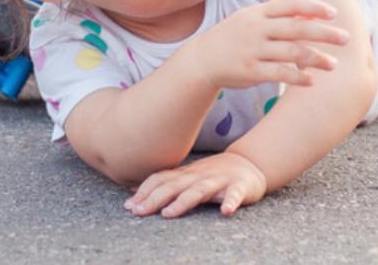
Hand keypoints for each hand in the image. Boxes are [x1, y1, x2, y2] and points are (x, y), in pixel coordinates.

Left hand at [124, 151, 267, 217]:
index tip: (128, 206)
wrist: (249, 164)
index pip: (161, 180)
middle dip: (155, 199)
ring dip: (183, 201)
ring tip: (169, 213)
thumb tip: (134, 191)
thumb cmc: (213, 175)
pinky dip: (230, 202)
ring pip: (199, 190)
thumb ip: (167, 183)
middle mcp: (199, 176)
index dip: (144, 191)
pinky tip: (225, 211)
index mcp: (186, 175)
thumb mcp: (189, 177)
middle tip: (138, 212)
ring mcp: (219, 181)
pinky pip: (235, 195)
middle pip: (174, 186)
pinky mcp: (239, 187)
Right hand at [189, 0, 349, 89]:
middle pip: (296, 28)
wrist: (203, 59)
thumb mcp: (251, 19)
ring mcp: (252, 50)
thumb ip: (277, 16)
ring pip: (291, 52)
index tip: (333, 13)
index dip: (312, 7)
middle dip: (324, 33)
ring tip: (333, 64)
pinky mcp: (249, 71)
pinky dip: (297, 77)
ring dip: (316, 58)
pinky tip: (311, 81)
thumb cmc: (235, 37)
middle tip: (346, 38)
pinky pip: (279, 74)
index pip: (289, 4)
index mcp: (258, 12)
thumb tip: (310, 14)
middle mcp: (256, 29)